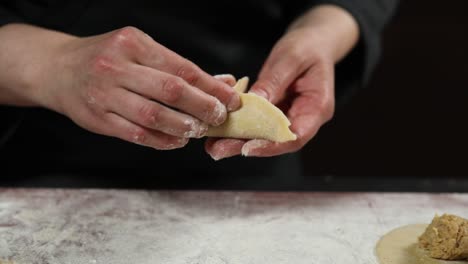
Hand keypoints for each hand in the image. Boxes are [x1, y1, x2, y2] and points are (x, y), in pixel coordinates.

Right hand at [0, 25, 239, 149]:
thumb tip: (223, 82)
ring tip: (199, 130)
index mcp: (133, 43)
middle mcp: (117, 66)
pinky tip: (177, 141)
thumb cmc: (106, 58)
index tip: (231, 98)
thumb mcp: (140, 50)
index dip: (211, 86)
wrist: (56, 69)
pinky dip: (161, 141)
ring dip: (183, 126)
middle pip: (170, 90)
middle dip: (202, 106)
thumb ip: (179, 67)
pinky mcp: (97, 118)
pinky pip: (136, 134)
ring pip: (153, 115)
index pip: (181, 67)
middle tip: (219, 117)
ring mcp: (104, 93)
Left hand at [205, 5, 358, 158]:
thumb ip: (274, 81)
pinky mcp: (275, 112)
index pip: (296, 137)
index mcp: (317, 108)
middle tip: (218, 150)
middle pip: (276, 141)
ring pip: (264, 135)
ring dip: (239, 140)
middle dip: (246, 146)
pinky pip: (258, 122)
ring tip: (214, 144)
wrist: (313, 40)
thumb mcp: (291, 58)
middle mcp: (304, 118)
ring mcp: (289, 116)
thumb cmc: (308, 46)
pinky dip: (240, 126)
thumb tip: (253, 102)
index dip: (272, 146)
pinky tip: (220, 128)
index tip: (247, 148)